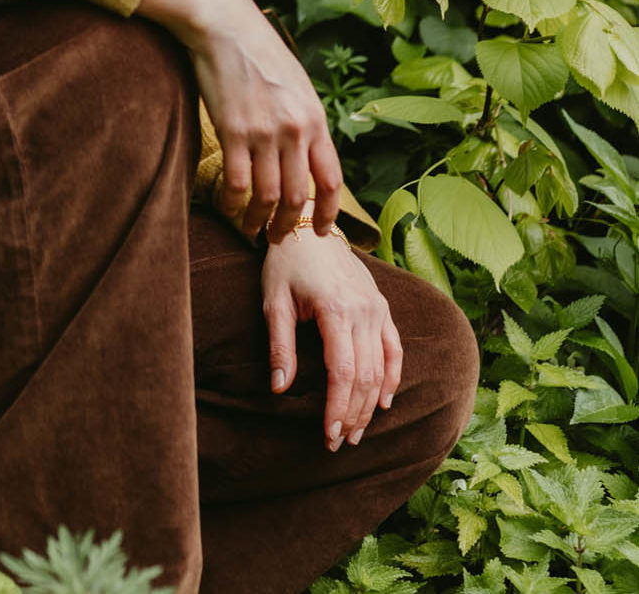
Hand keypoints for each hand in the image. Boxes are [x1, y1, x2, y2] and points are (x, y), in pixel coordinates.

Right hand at [138, 0, 342, 241]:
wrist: (225, 25)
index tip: (323, 232)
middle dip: (289, 225)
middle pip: (297, 196)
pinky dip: (233, 202)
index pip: (331, 180)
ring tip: (253, 230)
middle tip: (279, 238)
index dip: (329, 213)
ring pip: (267, 196)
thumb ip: (304, 121)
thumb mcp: (296, 86)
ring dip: (259, 221)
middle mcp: (294, 129)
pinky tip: (229, 207)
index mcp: (315, 119)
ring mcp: (263, 131)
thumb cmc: (259, 53)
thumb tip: (306, 157)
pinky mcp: (231, 130)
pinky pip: (237, 182)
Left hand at [262, 227, 402, 451]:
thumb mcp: (274, 301)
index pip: (342, 372)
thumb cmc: (285, 263)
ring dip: (371, 403)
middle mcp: (363, 310)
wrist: (307, 226)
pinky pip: (395, 347)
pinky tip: (384, 401)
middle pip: (365, 376)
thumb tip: (279, 389)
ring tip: (357, 432)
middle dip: (353, 414)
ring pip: (381, 367)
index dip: (337, 408)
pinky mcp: (382, 305)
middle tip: (340, 443)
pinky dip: (393, 376)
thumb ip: (279, 346)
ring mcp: (376, 307)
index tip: (329, 436)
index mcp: (335, 309)